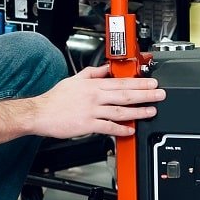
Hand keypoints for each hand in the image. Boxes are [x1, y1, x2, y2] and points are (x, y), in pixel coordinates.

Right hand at [31, 64, 165, 138]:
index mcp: (93, 85)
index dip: (139, 82)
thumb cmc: (56, 99)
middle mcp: (94, 96)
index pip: (121, 82)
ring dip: (137, 111)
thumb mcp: (75, 79)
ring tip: (151, 111)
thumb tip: (107, 68)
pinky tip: (130, 130)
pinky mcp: (87, 125)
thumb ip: (93, 73)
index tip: (152, 83)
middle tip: (159, 95)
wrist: (40, 113)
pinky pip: (107, 127)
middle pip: (125, 95)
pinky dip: (120, 129)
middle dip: (145, 94)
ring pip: (119, 110)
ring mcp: (92, 111)